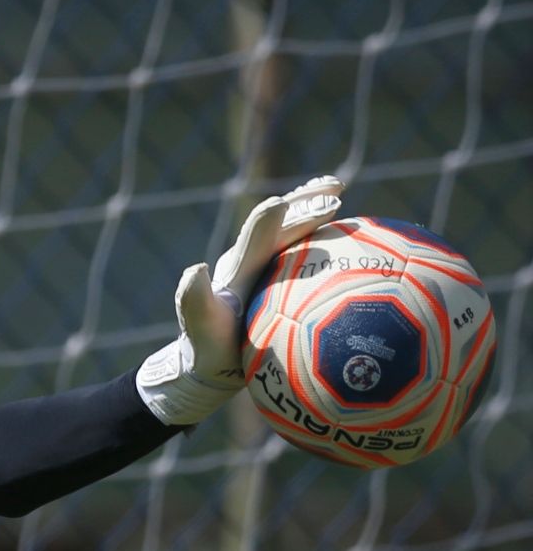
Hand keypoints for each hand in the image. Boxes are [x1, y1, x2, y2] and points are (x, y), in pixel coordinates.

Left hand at [137, 174, 345, 424]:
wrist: (209, 362)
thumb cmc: (209, 348)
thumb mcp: (202, 330)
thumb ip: (196, 302)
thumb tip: (195, 270)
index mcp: (238, 266)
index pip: (260, 233)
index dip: (278, 217)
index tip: (299, 205)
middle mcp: (251, 258)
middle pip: (281, 221)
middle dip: (305, 202)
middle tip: (334, 187)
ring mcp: (267, 266)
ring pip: (294, 230)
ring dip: (313, 208)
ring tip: (337, 191)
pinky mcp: (280, 278)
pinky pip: (307, 253)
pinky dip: (327, 239)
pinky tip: (355, 240)